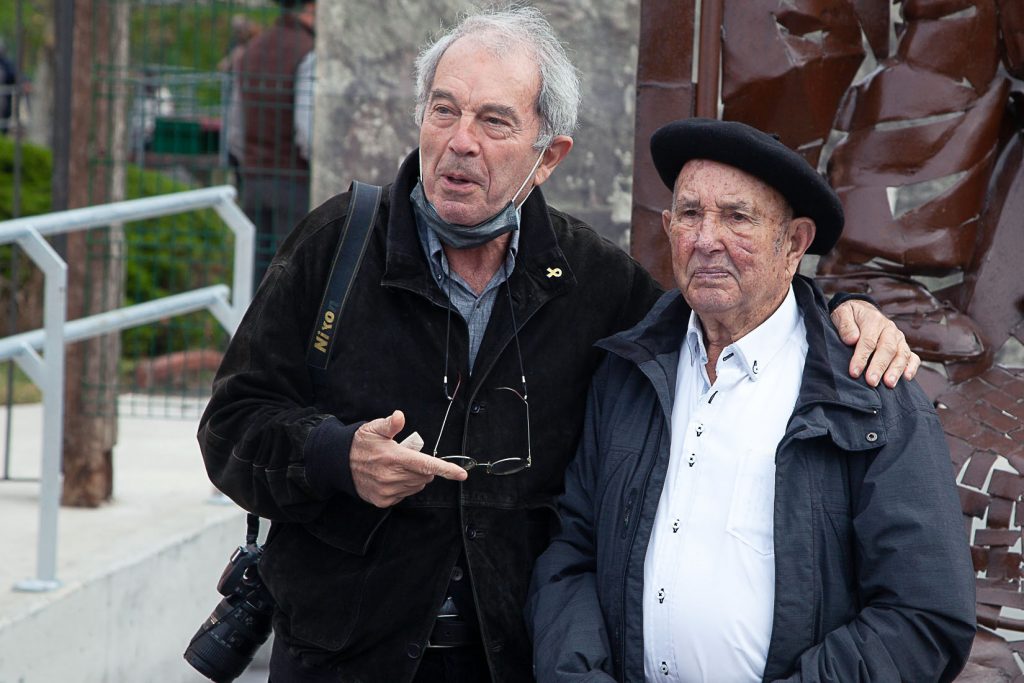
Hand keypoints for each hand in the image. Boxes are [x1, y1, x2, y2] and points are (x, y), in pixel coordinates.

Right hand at [350, 410, 467, 507]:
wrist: (339, 464)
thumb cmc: (361, 444)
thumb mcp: (374, 429)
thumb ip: (390, 424)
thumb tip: (399, 416)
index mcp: (394, 457)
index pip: (426, 464)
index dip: (446, 469)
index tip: (462, 474)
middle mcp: (391, 476)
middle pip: (424, 476)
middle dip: (424, 468)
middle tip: (408, 458)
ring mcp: (387, 490)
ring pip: (416, 487)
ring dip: (415, 478)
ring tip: (399, 468)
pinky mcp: (383, 500)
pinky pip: (404, 495)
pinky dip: (403, 487)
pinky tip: (391, 478)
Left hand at [831, 299, 920, 387]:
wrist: (861, 309)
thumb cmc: (849, 315)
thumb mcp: (841, 314)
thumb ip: (845, 326)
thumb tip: (852, 339)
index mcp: (873, 320)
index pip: (868, 341)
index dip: (861, 358)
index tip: (854, 372)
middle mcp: (889, 329)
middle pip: (887, 349)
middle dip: (879, 367)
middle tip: (872, 382)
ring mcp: (898, 338)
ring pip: (902, 354)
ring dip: (896, 370)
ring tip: (889, 384)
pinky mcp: (903, 346)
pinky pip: (912, 357)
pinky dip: (912, 367)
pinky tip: (907, 378)